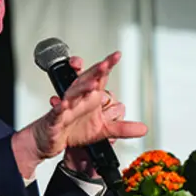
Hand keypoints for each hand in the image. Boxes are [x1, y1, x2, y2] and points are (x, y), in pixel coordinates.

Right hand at [12, 52, 146, 178]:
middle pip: (86, 81)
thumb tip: (144, 128)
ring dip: (81, 88)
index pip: (99, 78)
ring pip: (72, 94)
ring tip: (92, 83)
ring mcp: (65, 107)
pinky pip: (56, 112)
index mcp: (90, 97)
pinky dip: (59, 108)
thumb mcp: (103, 130)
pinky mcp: (54, 119)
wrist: (51, 140)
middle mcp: (78, 98)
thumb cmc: (74, 129)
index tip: (117, 55)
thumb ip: (123, 128)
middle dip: (95, 72)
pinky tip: (63, 104)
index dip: (107, 66)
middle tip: (106, 64)